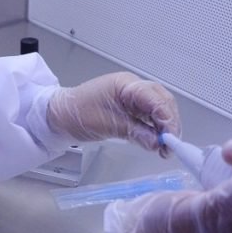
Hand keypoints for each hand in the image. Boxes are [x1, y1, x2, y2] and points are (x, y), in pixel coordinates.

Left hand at [46, 72, 179, 155]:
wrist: (60, 114)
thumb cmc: (77, 114)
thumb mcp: (106, 125)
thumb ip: (134, 132)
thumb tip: (157, 143)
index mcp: (126, 85)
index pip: (155, 98)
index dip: (167, 118)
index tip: (171, 138)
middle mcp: (133, 88)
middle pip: (163, 101)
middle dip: (170, 123)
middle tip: (171, 145)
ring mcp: (133, 97)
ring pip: (159, 109)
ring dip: (165, 128)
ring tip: (165, 148)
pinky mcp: (131, 108)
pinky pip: (150, 117)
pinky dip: (156, 130)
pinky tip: (157, 143)